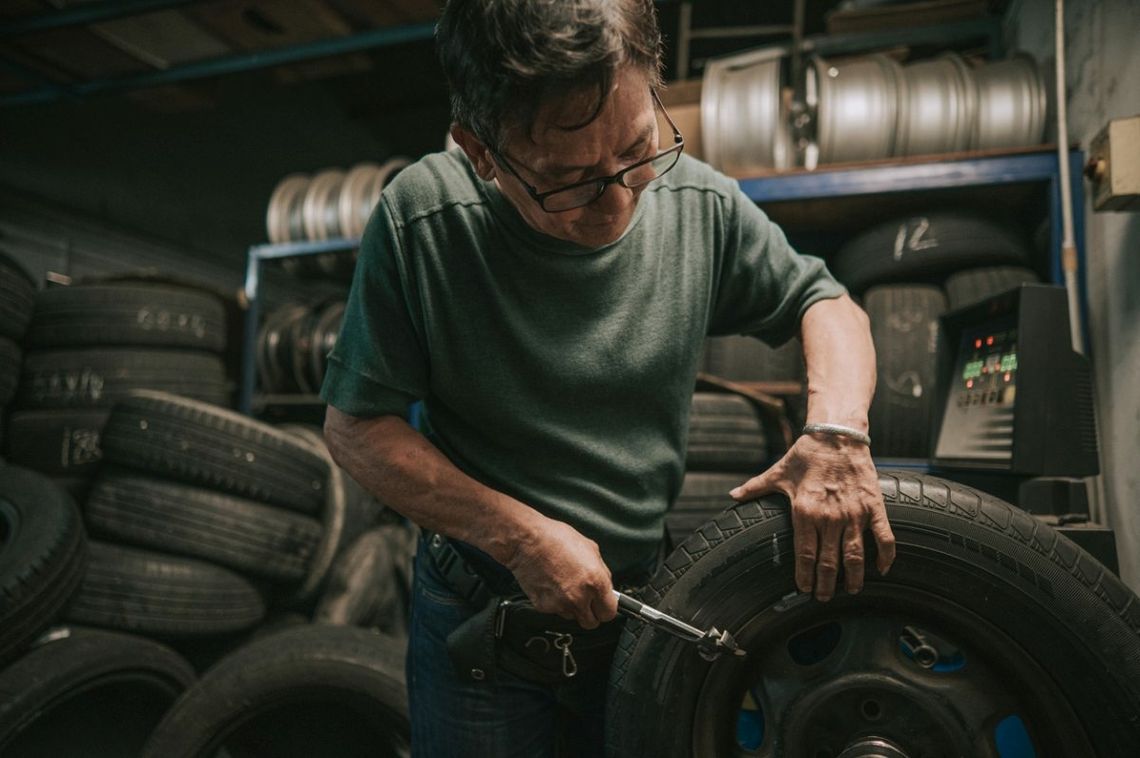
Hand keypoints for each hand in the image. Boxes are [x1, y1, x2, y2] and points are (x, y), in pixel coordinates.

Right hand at [503, 518, 617, 628]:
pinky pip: (555, 611)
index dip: (606, 608)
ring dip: (572, 607)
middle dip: (590, 613)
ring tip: (564, 586)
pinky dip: (555, 603)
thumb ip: (602, 572)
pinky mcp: (544, 607)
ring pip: (573, 617)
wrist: (527, 541)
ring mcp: (560, 604)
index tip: (602, 604)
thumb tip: (605, 585)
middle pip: (592, 623)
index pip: (609, 613)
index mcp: (595, 582)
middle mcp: (579, 597)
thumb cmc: (555, 539)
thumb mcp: (590, 548)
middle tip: (586, 600)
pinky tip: (553, 586)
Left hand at [729, 433, 894, 600]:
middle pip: (829, 562)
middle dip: (826, 585)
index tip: (804, 589)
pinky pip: (884, 538)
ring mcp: (854, 514)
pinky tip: (882, 570)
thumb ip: (755, 488)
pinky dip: (886, 556)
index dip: (805, 576)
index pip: (804, 554)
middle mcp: (829, 518)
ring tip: (851, 590)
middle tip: (825, 597)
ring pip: (855, 556)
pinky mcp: (874, 507)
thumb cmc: (806, 454)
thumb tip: (732, 496)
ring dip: (853, 577)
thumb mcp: (778, 473)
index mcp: (805, 512)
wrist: (837, 435)